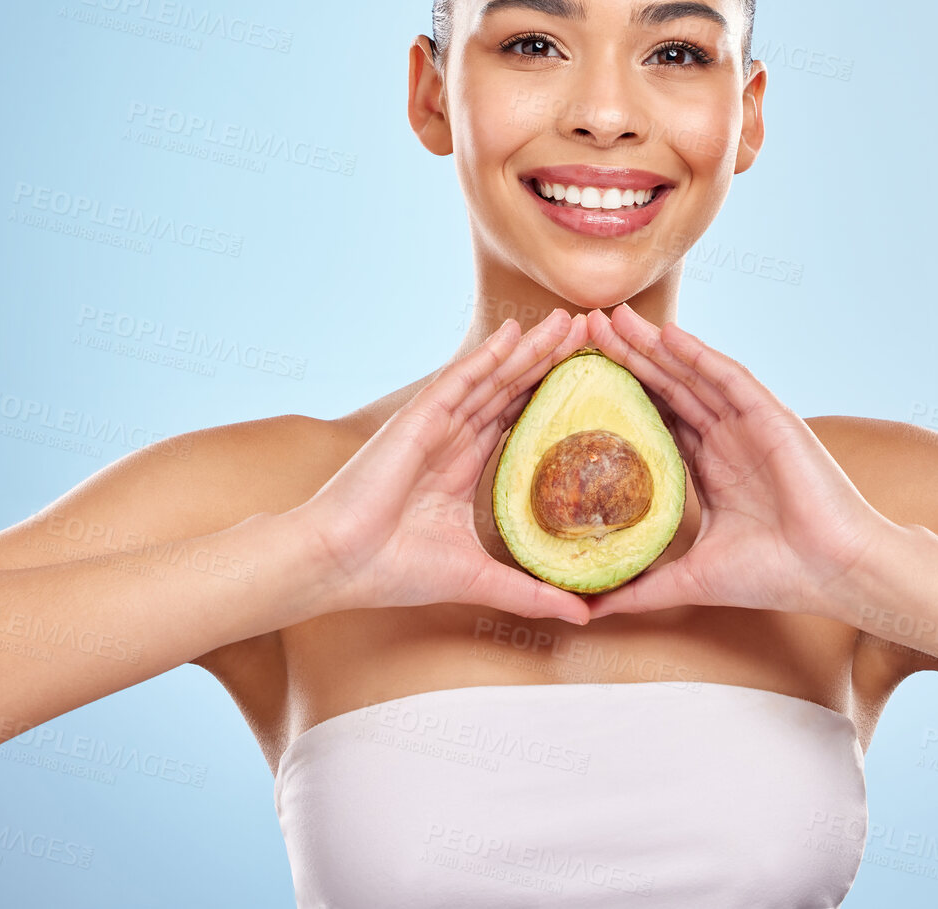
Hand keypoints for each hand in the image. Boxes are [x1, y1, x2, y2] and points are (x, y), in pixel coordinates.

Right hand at [300, 309, 593, 623]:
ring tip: (570, 321)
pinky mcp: (419, 418)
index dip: (556, 398)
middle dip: (552, 360)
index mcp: (466, 467)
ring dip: (532, 348)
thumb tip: (584, 616)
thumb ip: (531, 593)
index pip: (521, 421)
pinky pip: (461, 379)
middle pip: (514, 389)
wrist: (341, 563)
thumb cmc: (394, 571)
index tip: (597, 381)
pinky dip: (489, 354)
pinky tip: (517, 331)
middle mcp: (455, 439)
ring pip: (495, 376)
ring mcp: (437, 425)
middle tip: (594, 333)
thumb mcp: (480, 578)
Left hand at [579, 305, 881, 619]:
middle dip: (626, 357)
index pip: (653, 419)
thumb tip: (589, 610)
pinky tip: (666, 334)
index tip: (576, 377)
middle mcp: (725, 438)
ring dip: (652, 345)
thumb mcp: (691, 579)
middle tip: (583, 328)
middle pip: (665, 387)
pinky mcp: (771, 416)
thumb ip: (641, 588)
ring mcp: (748, 424)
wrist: (833, 573)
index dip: (617, 395)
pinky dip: (698, 354)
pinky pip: (728, 377)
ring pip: (690, 374)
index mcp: (709, 467)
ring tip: (612, 318)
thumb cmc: (775, 576)